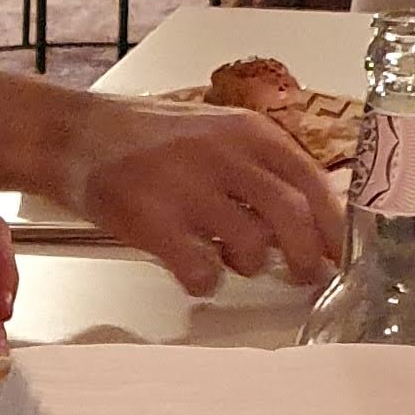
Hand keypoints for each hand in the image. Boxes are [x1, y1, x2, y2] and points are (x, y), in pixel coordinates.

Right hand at [60, 105, 338, 298]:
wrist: (73, 134)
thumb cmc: (147, 139)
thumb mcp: (215, 133)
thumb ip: (260, 167)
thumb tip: (312, 217)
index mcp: (246, 132)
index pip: (312, 181)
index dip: (334, 226)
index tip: (341, 254)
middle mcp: (223, 154)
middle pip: (292, 217)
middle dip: (305, 257)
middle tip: (303, 276)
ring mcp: (187, 188)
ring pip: (250, 248)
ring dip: (248, 267)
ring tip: (227, 258)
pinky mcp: (152, 221)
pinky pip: (201, 272)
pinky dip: (204, 282)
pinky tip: (192, 271)